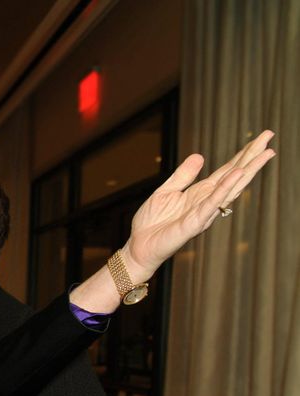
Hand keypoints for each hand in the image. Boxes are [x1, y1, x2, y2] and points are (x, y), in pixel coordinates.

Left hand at [124, 130, 274, 277]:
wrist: (139, 246)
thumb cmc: (152, 222)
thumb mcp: (166, 192)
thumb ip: (182, 175)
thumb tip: (200, 156)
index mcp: (200, 193)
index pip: (226, 171)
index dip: (243, 155)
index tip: (261, 138)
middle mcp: (207, 202)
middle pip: (234, 176)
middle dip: (252, 157)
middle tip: (269, 136)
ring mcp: (203, 212)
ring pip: (230, 188)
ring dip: (247, 170)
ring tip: (264, 153)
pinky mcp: (194, 223)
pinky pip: (212, 204)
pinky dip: (225, 189)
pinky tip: (236, 175)